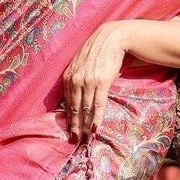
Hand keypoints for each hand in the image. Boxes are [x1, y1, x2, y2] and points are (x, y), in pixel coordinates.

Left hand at [62, 22, 129, 141]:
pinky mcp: (101, 81)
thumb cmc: (98, 51)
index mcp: (68, 76)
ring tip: (85, 138)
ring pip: (85, 109)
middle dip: (74, 126)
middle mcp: (75, 79)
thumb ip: (77, 78)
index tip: (69, 130)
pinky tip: (95, 128)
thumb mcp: (81, 64)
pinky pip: (98, 104)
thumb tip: (76, 97)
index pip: (67, 102)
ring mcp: (88, 81)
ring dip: (85, 126)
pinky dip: (96, 118)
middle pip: (74, 108)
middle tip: (74, 141)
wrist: (112, 38)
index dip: (68, 118)